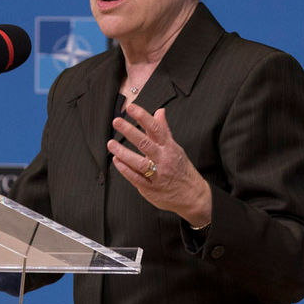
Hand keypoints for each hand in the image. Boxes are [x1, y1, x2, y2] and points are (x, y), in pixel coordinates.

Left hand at [107, 105, 210, 226]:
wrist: (192, 196)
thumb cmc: (181, 169)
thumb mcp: (175, 148)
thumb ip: (164, 130)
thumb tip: (159, 111)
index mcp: (170, 148)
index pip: (156, 129)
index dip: (143, 117)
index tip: (131, 108)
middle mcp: (164, 160)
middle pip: (145, 144)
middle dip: (130, 131)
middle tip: (116, 121)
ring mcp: (157, 175)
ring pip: (139, 163)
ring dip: (123, 152)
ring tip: (111, 143)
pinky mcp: (150, 188)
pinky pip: (136, 178)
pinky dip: (125, 169)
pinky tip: (116, 160)